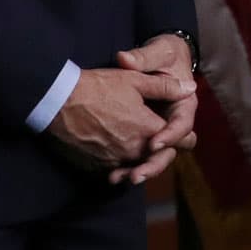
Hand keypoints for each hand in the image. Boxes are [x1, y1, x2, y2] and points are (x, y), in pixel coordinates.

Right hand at [45, 67, 194, 174]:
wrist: (59, 101)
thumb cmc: (98, 87)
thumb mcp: (136, 80)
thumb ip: (166, 87)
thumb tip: (191, 88)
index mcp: (148, 129)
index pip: (175, 141)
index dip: (181, 137)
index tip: (185, 136)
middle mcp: (133, 150)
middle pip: (156, 158)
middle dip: (162, 153)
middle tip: (163, 147)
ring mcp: (113, 160)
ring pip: (135, 165)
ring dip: (140, 161)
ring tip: (142, 155)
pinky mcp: (95, 165)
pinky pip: (114, 169)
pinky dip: (119, 165)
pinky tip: (119, 159)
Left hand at [105, 33, 198, 184]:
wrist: (162, 59)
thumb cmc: (165, 55)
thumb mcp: (157, 52)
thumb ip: (143, 57)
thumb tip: (126, 59)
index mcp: (184, 105)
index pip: (182, 126)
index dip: (170, 135)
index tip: (152, 143)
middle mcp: (175, 123)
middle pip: (171, 150)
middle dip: (154, 163)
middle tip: (136, 174)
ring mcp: (161, 132)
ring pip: (155, 158)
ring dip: (139, 169)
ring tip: (117, 178)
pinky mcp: (146, 136)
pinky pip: (140, 157)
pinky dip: (128, 166)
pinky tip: (110, 174)